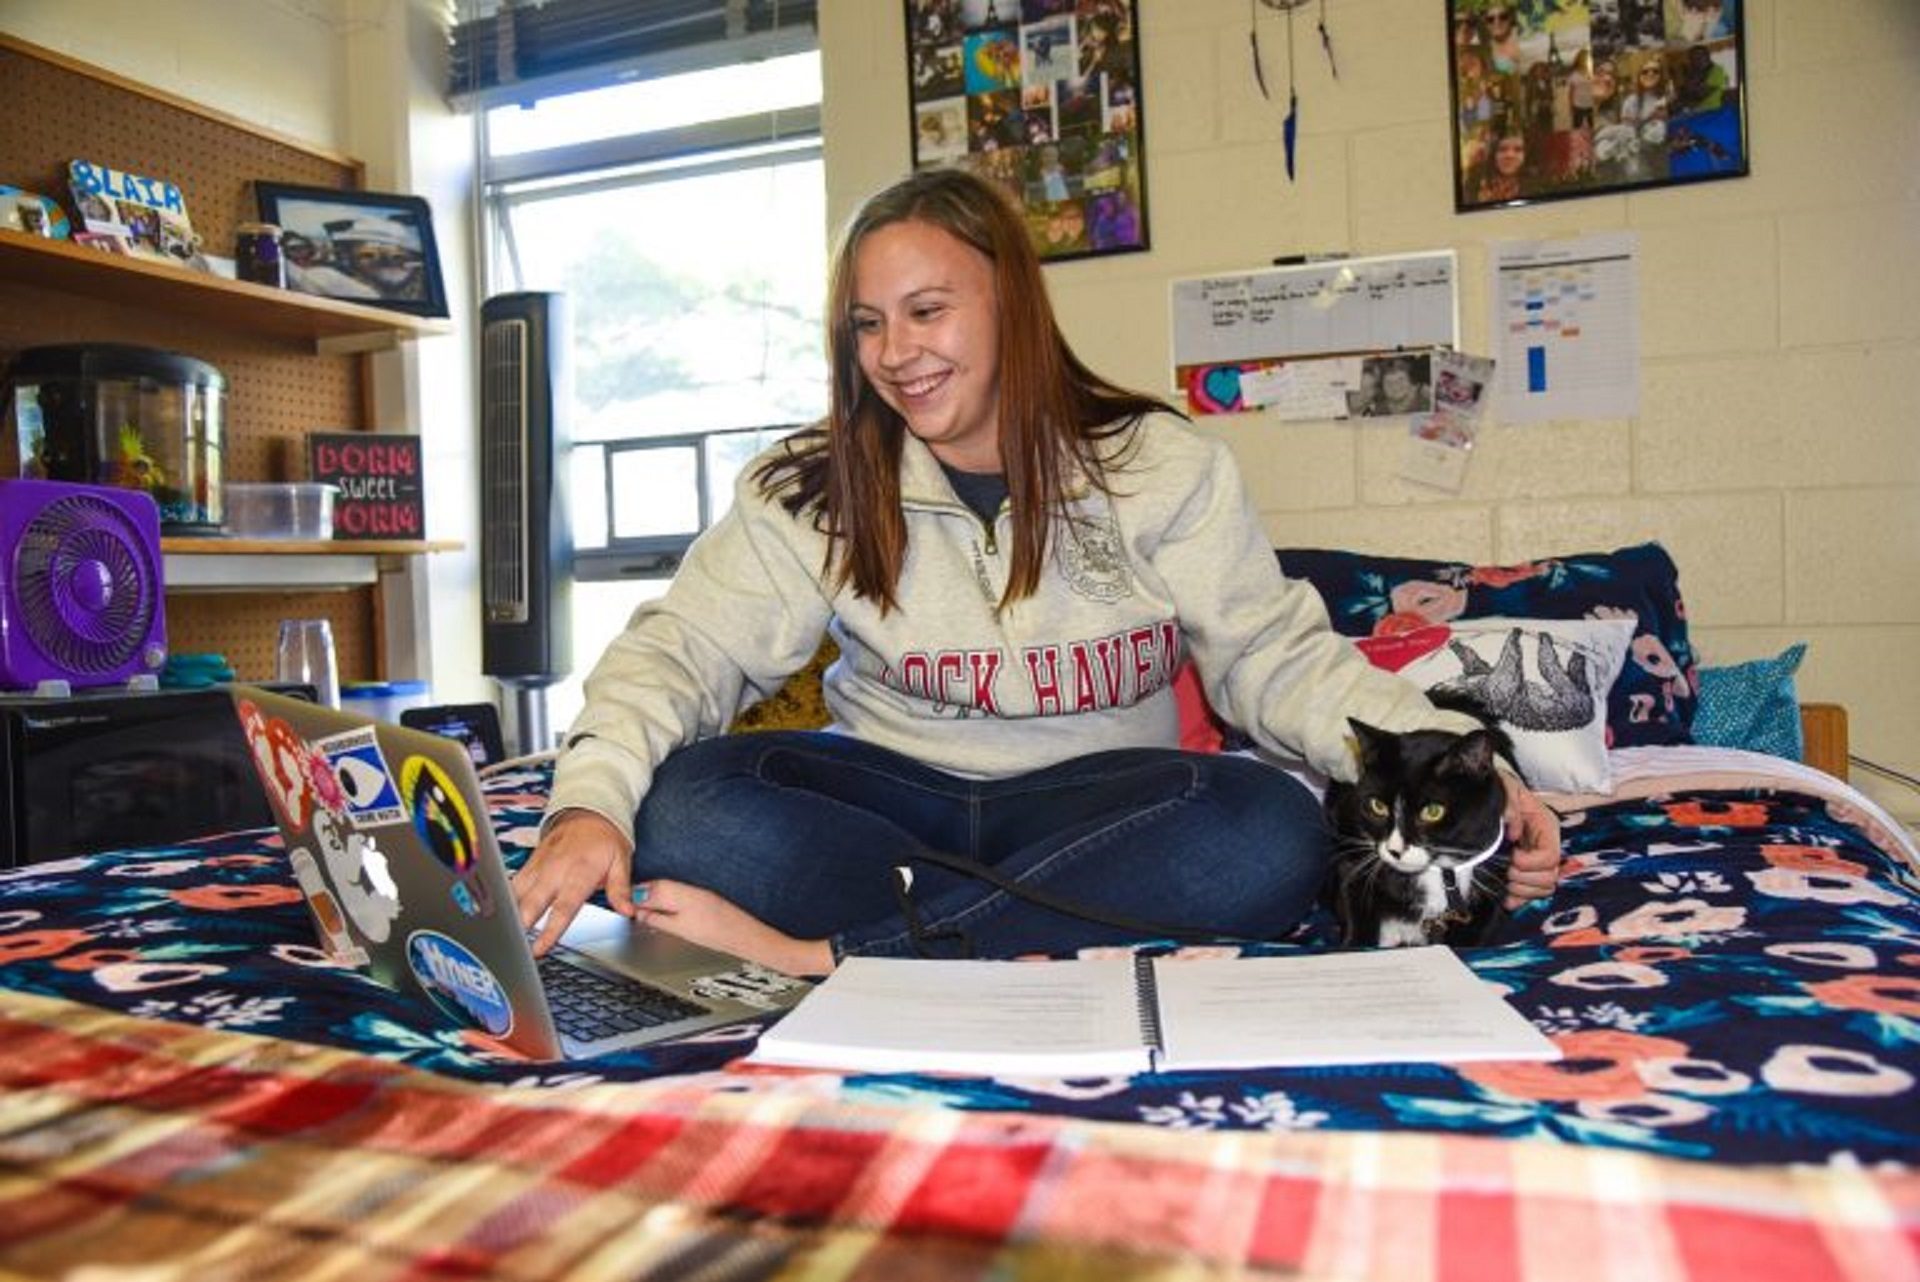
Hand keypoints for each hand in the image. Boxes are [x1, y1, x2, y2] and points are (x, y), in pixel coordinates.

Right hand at [512, 808, 632, 956]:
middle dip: (521, 925)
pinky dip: (507, 899)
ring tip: (505, 936)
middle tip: (515, 947)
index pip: (563, 907)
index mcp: (579, 871)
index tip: (539, 948)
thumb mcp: (622, 860)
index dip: (550, 930)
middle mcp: (555, 869)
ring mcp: (540, 865)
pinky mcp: (530, 862)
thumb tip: (628, 911)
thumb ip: (621, 889)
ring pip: (517, 893)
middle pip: (532, 902)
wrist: (588, 810)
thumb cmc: (605, 838)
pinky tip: (502, 915)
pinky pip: (514, 883)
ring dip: (510, 914)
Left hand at [1499, 774, 1561, 909]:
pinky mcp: (1527, 871)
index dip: (1531, 862)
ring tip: (1506, 881)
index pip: (1551, 856)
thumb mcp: (1507, 787)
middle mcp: (1546, 846)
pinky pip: (1532, 895)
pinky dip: (1519, 900)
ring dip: (1523, 890)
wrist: (1495, 796)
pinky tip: (1506, 899)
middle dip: (1526, 879)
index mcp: (1546, 828)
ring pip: (1544, 888)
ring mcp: (1538, 861)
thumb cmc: (1503, 790)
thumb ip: (1510, 804)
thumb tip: (1513, 832)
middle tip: (1507, 872)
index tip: (1513, 856)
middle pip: (1550, 877)